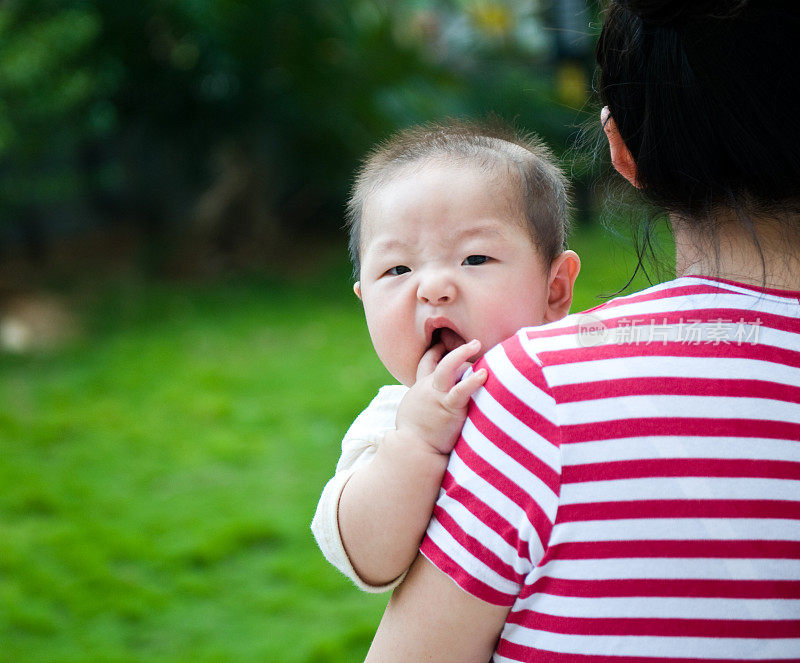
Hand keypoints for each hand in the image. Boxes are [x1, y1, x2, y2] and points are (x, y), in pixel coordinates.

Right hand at [395, 340, 487, 454]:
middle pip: (438, 361)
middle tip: (472, 343)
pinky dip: (473, 380)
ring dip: (461, 353)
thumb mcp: (414, 415)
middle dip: (455, 350)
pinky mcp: (448, 407)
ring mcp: (437, 396)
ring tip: (476, 344)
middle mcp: (427, 388)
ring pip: (446, 367)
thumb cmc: (415, 439)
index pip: (426, 363)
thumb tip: (435, 408)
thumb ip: (426, 406)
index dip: (436, 351)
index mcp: (420, 389)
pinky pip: (461, 390)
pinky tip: (484, 373)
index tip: (447, 344)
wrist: (412, 452)